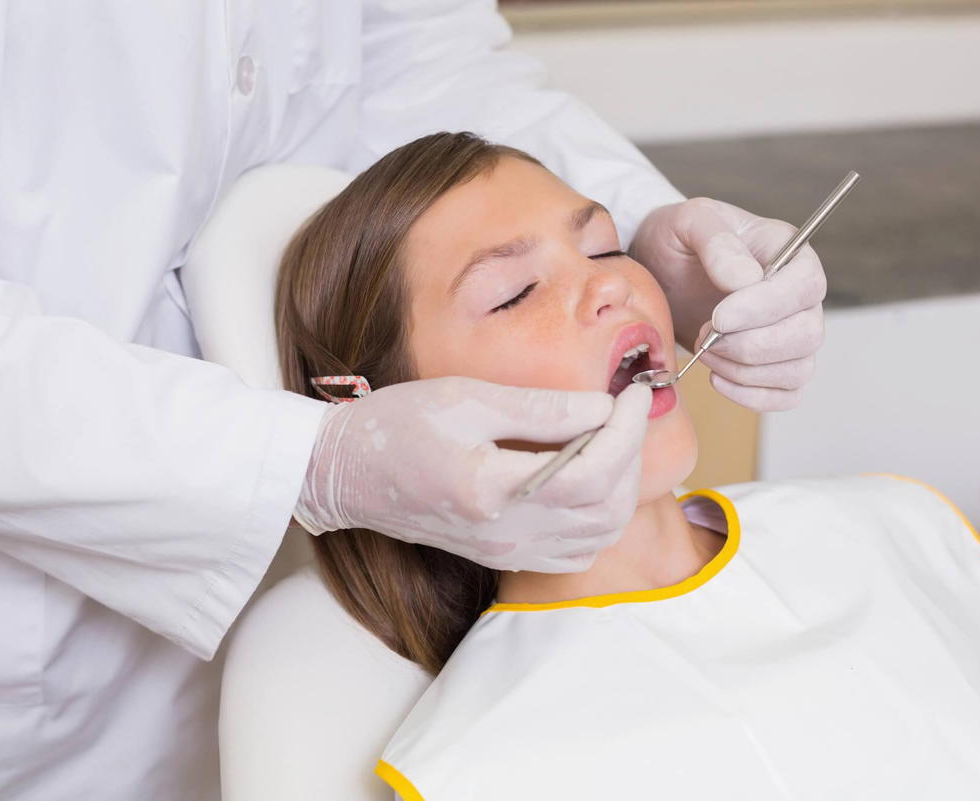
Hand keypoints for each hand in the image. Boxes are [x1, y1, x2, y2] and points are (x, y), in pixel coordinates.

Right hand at [294, 377, 652, 572]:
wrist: (345, 475)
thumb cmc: (396, 425)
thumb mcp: (466, 399)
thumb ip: (540, 408)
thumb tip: (604, 407)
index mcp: (492, 490)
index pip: (591, 473)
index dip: (627, 432)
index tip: (634, 393)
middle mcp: (505, 533)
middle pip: (605, 509)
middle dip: (631, 454)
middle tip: (628, 410)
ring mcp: (505, 551)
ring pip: (599, 537)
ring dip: (621, 488)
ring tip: (612, 440)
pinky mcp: (503, 556)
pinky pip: (575, 553)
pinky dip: (599, 519)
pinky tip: (590, 479)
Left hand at [629, 198, 825, 410]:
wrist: (661, 273)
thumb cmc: (679, 242)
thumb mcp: (688, 222)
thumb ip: (717, 241)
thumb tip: (746, 280)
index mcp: (789, 253)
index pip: (805, 285)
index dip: (766, 307)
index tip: (719, 316)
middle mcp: (800, 297)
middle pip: (807, 334)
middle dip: (750, 345)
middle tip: (704, 335)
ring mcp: (791, 335)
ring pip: (797, 370)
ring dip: (746, 371)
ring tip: (705, 352)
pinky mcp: (774, 367)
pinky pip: (785, 395)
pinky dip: (751, 395)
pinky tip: (717, 377)